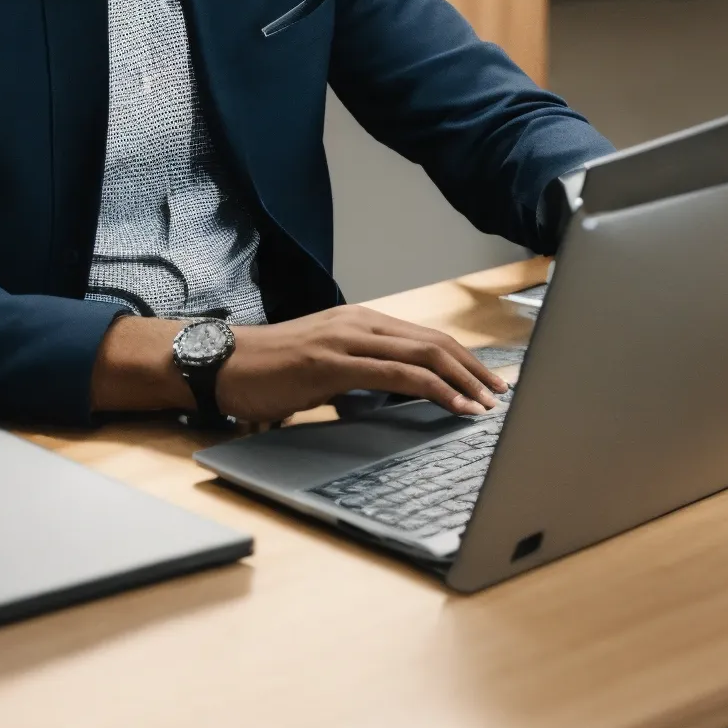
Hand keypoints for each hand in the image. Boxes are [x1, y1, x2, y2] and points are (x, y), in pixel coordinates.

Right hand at [215, 306, 507, 425]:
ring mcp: (347, 339)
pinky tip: (455, 405)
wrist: (223, 365)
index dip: (464, 358)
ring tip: (489, 403)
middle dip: (476, 368)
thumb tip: (399, 397)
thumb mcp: (326, 368)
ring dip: (464, 380)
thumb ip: (362, 374)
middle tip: (503, 393)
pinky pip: (398, 375)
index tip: (490, 381)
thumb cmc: (270, 371)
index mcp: (360, 322)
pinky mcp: (333, 362)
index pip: (426, 337)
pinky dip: (435, 389)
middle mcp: (359, 323)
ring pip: (424, 353)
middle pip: (435, 341)